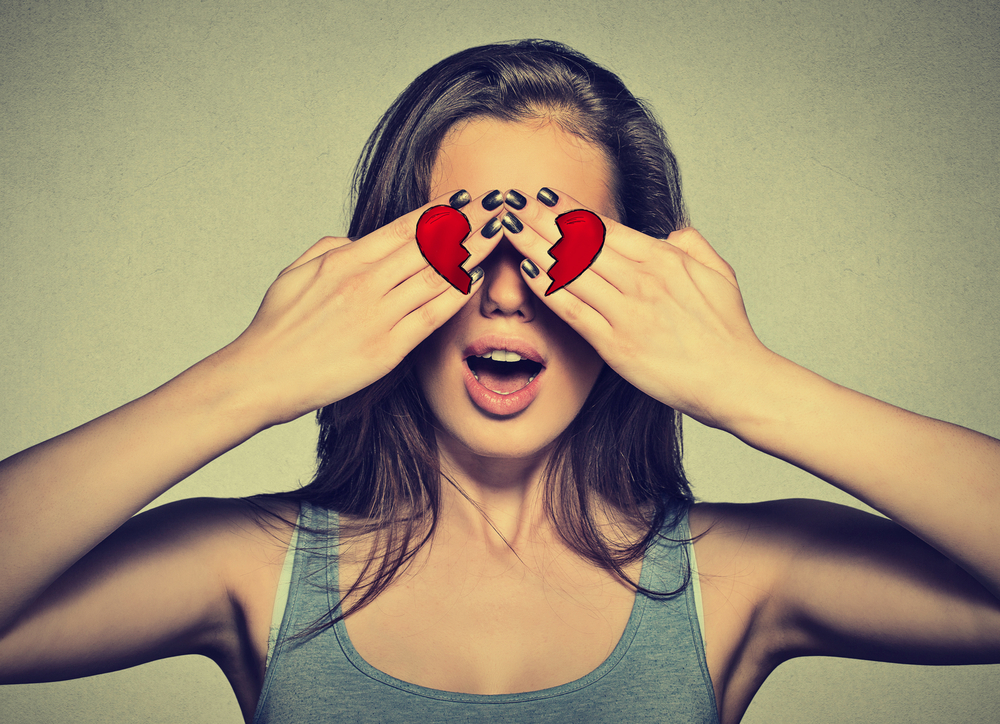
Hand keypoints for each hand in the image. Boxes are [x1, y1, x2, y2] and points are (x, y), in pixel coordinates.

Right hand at [219, 190, 503, 426]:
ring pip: (436, 275)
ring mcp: (378, 315)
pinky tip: (479, 278)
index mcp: (344, 260)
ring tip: (500, 231)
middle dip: (468, 220)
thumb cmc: (276, 327)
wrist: (261, 375)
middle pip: (428, 244)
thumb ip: (330, 248)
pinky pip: (432, 316)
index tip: (466, 195)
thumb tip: (356, 239)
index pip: (403, 227)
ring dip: (473, 251)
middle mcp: (365, 282)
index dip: (439, 209)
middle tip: (498, 202)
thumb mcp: (295, 273)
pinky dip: (458, 295)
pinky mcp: (387, 349)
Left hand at [505, 188, 774, 428]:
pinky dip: (547, 289)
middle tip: (512, 201)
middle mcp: (642, 280)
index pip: (607, 227)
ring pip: (571, 270)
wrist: (734, 380)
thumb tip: (673, 231)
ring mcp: (627, 312)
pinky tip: (525, 271)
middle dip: (542, 219)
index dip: (570, 209)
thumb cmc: (727, 331)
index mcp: (664, 259)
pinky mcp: (616, 344)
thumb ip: (693, 245)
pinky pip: (573, 310)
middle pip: (581, 242)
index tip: (545, 195)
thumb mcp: (719, 274)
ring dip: (535, 246)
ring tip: (508, 226)